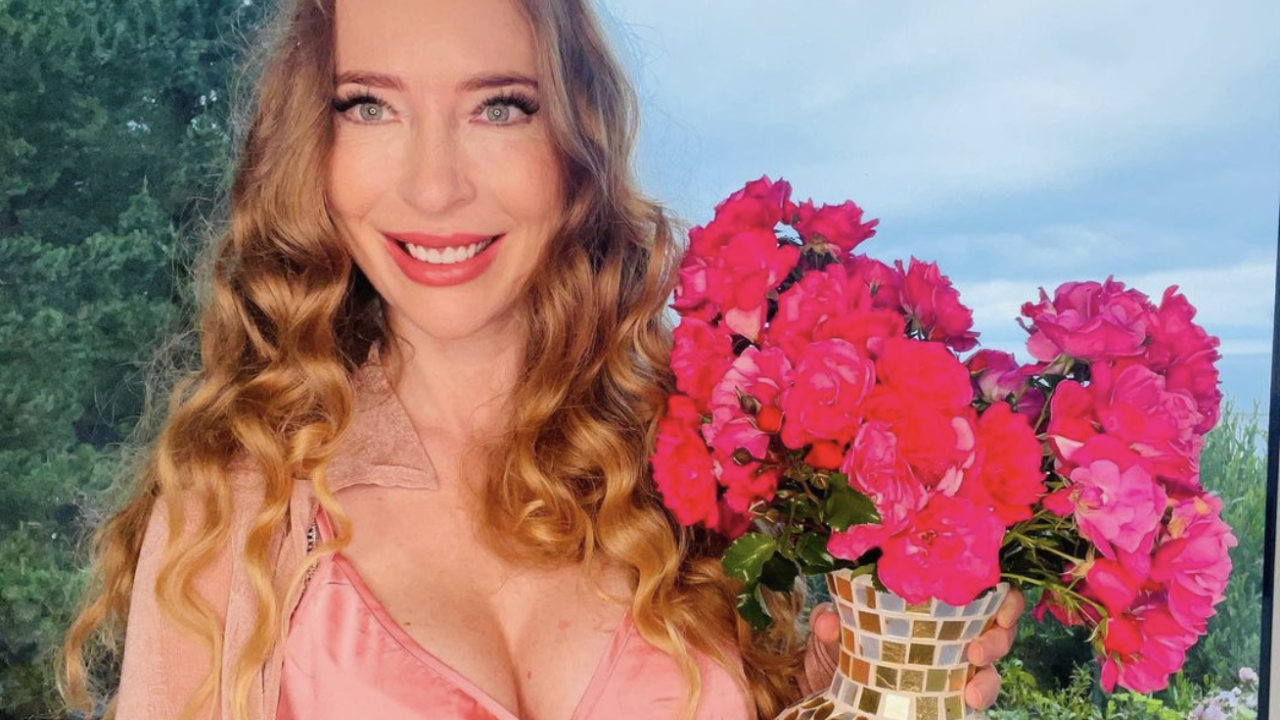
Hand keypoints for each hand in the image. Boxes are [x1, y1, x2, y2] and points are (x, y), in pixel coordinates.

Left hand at [800, 588, 1026, 709]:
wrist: (827, 692)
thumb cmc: (839, 648)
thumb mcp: (833, 631)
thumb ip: (832, 622)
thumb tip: (829, 621)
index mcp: (932, 605)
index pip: (980, 590)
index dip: (1001, 595)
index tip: (999, 602)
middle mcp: (950, 633)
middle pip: (999, 628)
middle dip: (1000, 637)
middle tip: (977, 651)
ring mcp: (952, 666)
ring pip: (991, 666)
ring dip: (989, 676)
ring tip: (972, 686)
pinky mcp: (948, 697)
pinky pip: (975, 695)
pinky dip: (978, 696)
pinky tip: (968, 701)